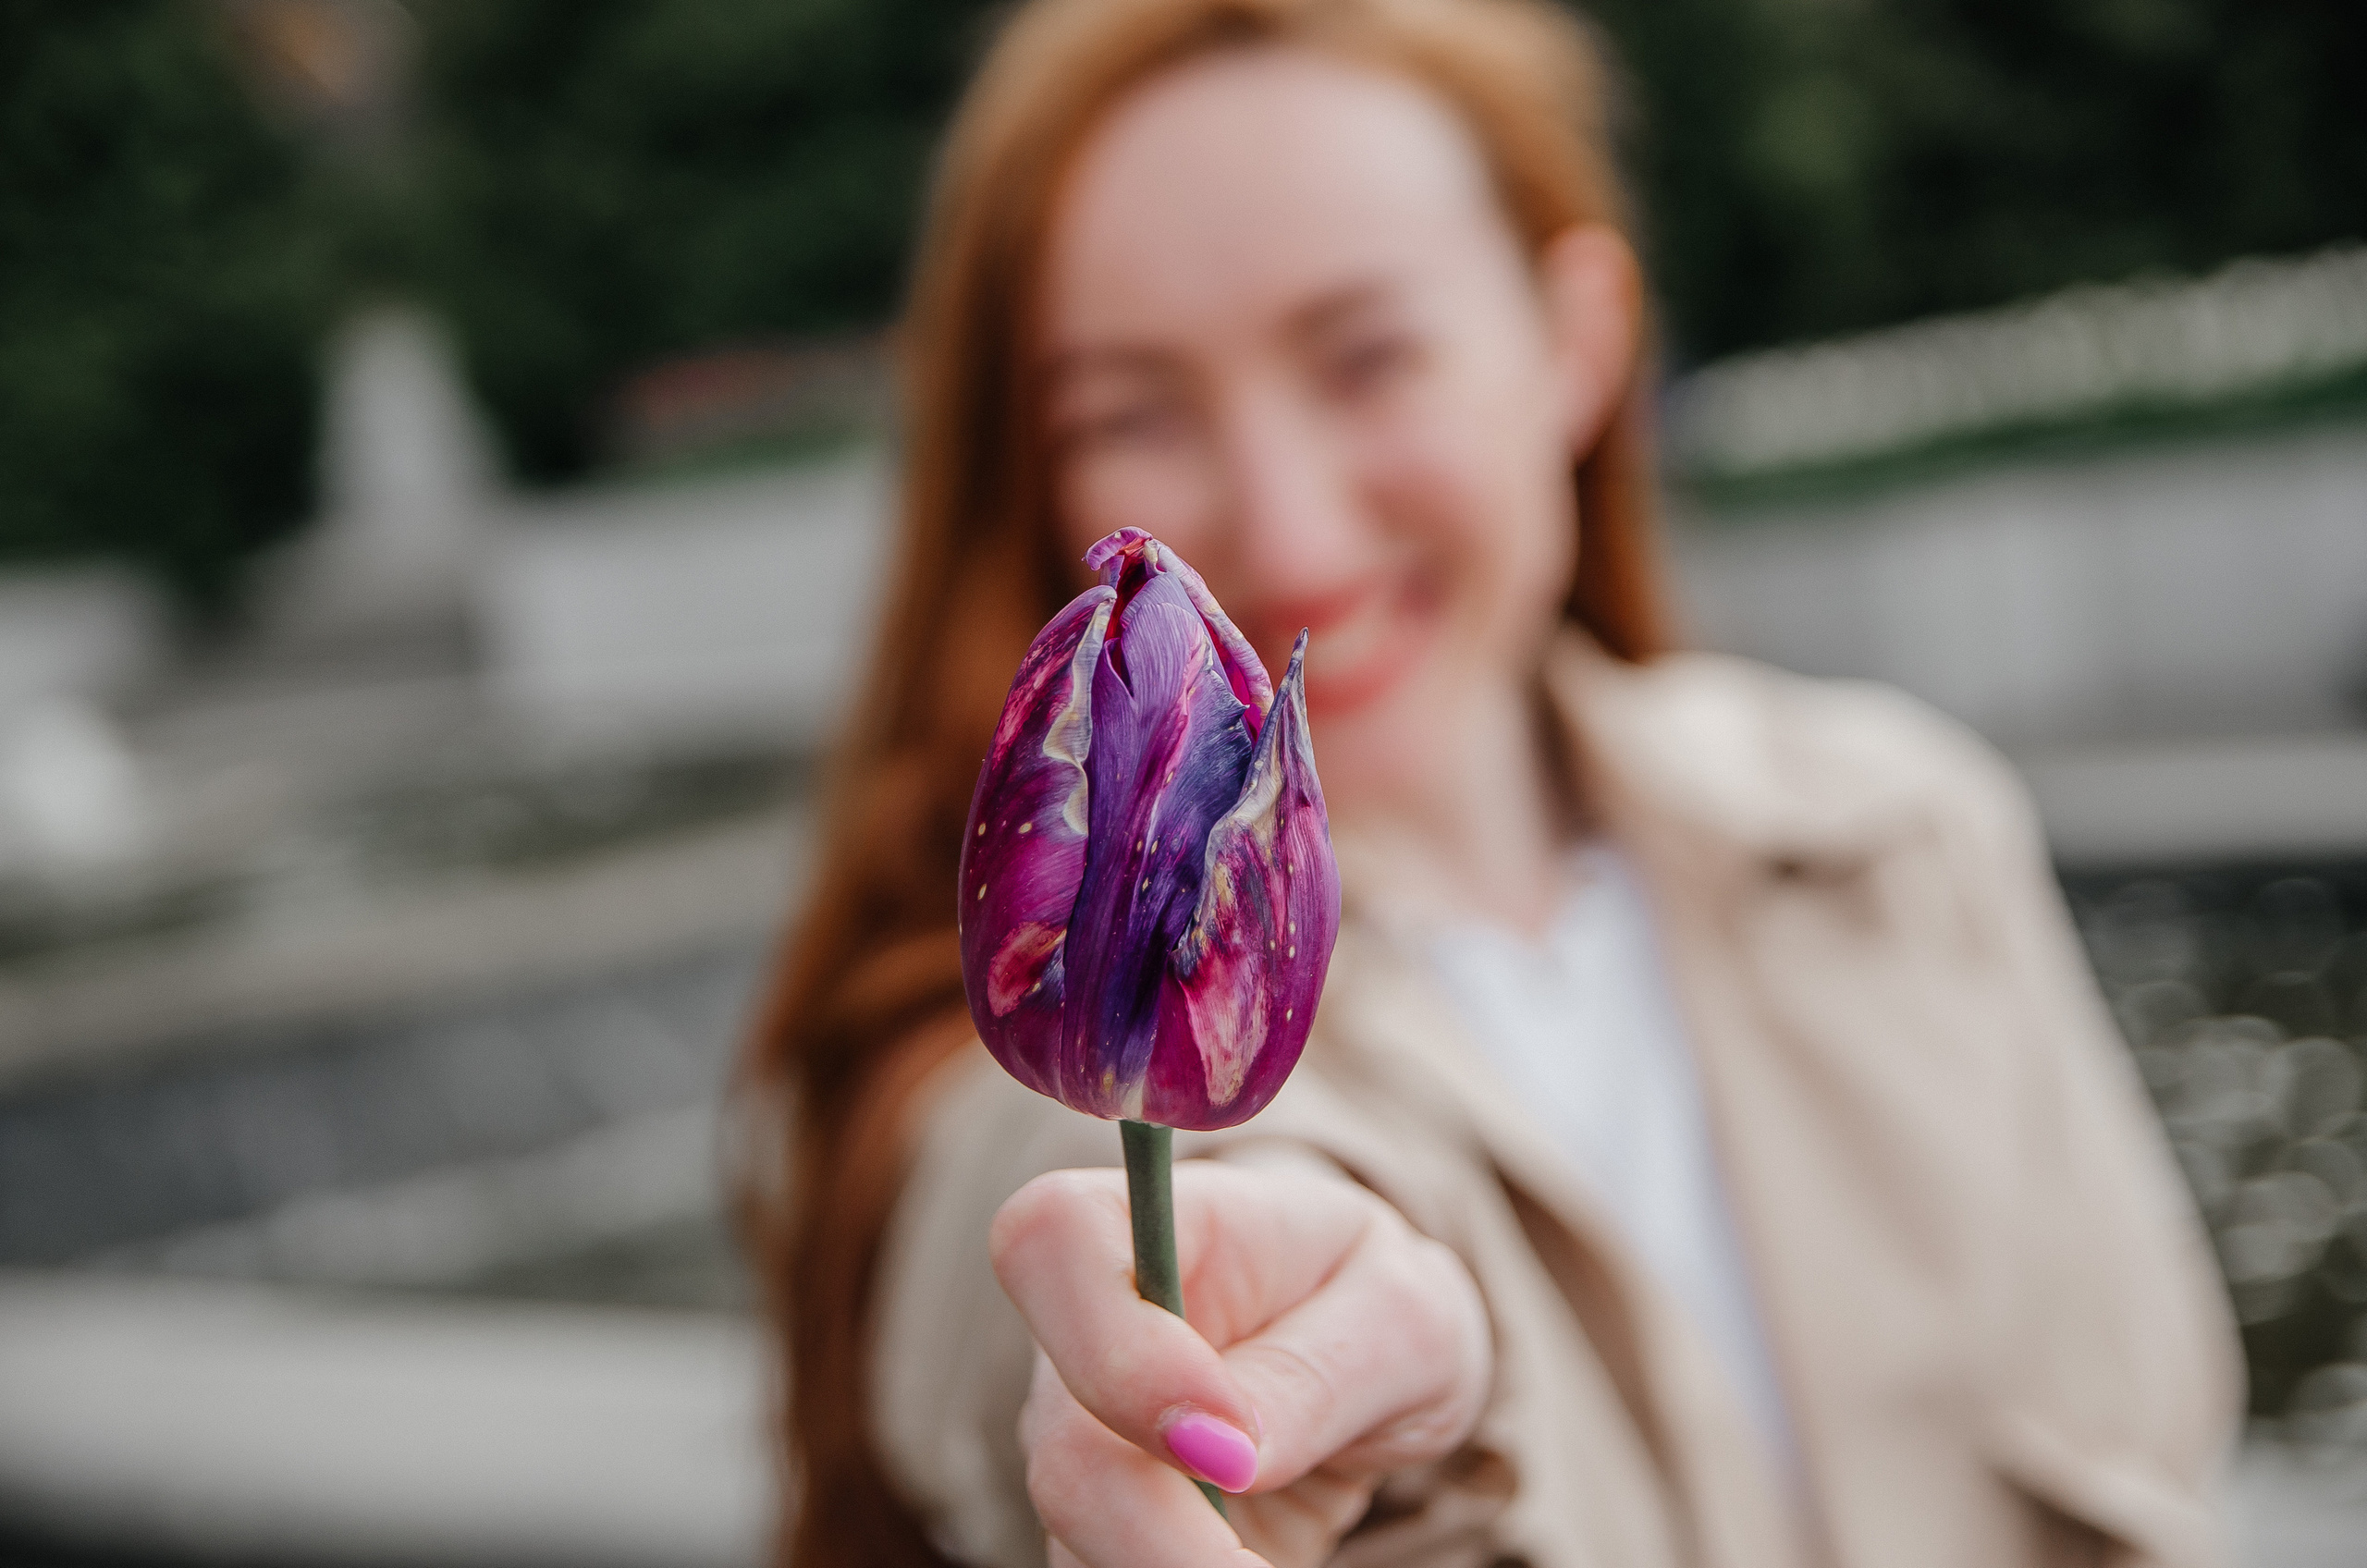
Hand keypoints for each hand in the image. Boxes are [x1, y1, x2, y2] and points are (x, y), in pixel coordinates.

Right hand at [990, 1160, 1491, 1567]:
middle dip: (1166, 1546)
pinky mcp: (1096, 1530)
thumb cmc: (1376, 1303)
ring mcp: (1074, 1440)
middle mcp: (1079, 1334)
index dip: (1118, 1352)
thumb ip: (1317, 1371)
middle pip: (1063, 1451)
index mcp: (1144, 1224)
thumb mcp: (1400, 1313)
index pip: (1053, 1241)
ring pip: (1081, 1542)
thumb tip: (1225, 1457)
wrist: (1367, 1362)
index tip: (1234, 1448)